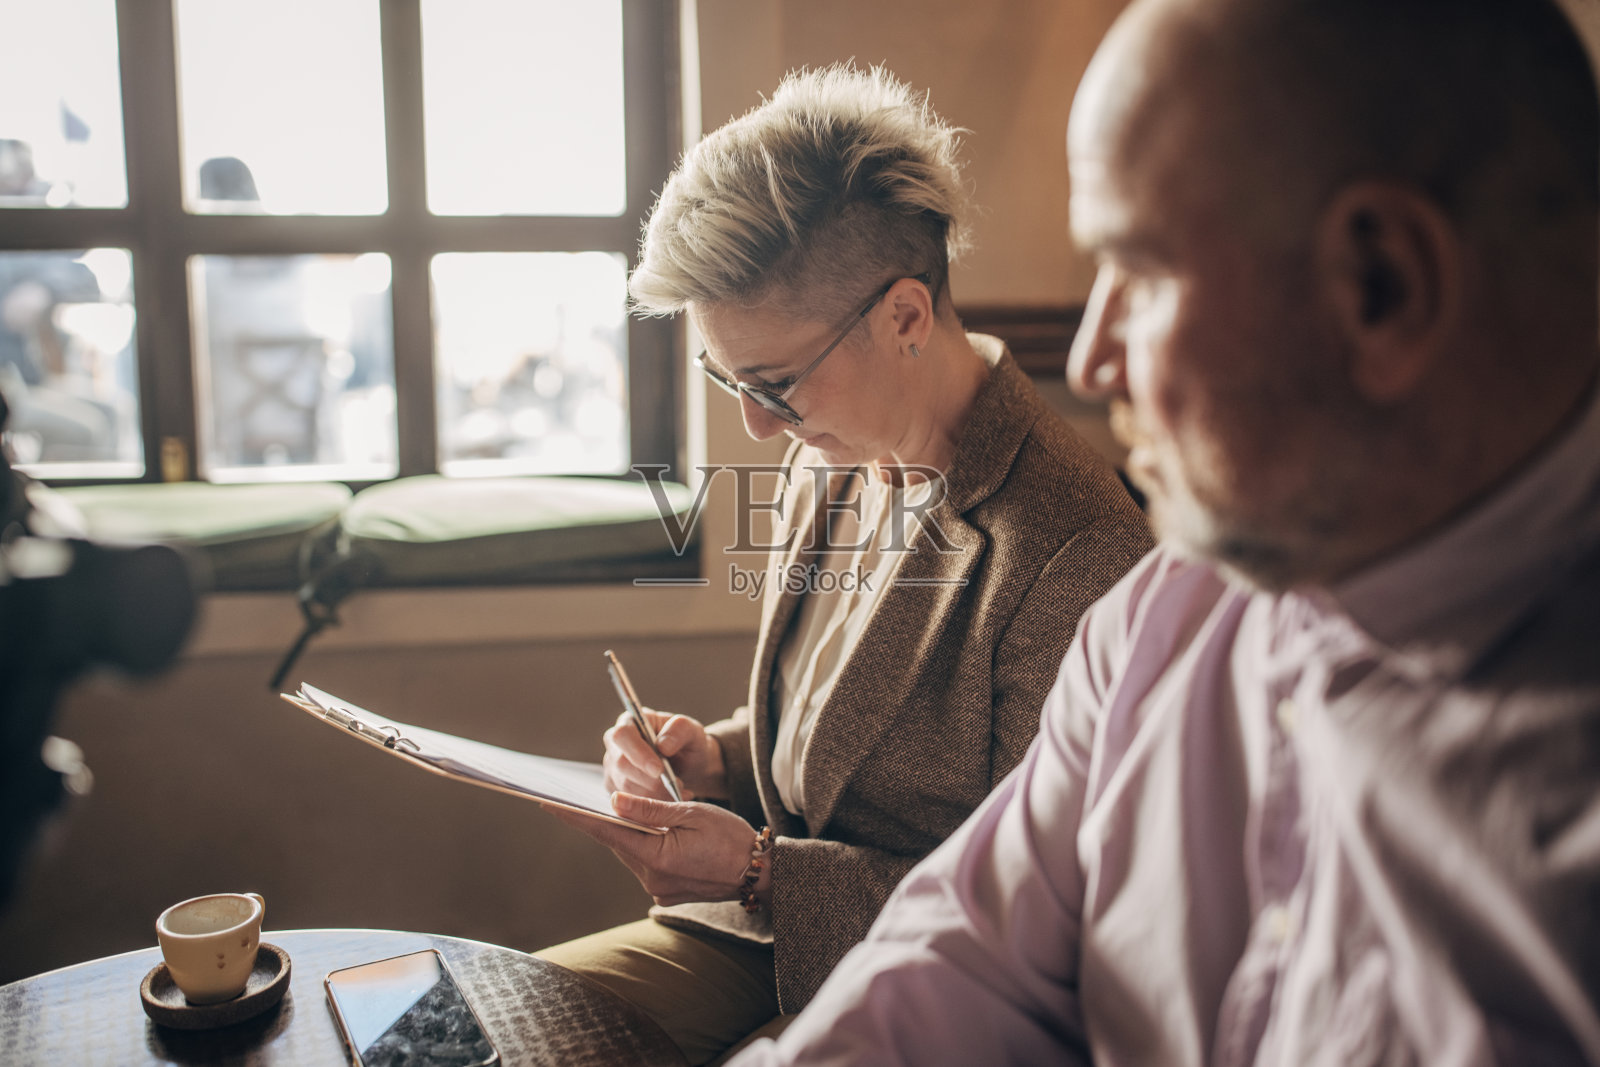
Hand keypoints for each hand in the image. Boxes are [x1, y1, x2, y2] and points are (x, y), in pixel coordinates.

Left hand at [548, 793, 756, 905]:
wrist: (760, 874)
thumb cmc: (732, 837)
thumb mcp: (692, 813)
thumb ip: (649, 809)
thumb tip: (614, 800)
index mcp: (657, 856)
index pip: (606, 830)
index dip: (576, 815)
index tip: (549, 803)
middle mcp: (652, 878)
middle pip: (617, 842)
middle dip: (602, 820)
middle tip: (577, 799)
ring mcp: (659, 890)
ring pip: (631, 853)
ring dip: (627, 834)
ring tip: (618, 811)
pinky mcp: (667, 893)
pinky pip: (645, 864)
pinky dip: (643, 846)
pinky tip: (648, 832)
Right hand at [602, 708, 726, 800]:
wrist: (689, 764)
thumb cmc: (687, 743)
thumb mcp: (692, 731)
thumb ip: (679, 730)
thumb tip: (662, 745)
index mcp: (630, 722)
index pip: (622, 735)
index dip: (638, 753)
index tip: (659, 770)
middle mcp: (615, 745)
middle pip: (621, 764)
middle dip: (649, 779)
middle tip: (676, 784)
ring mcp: (612, 768)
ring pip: (625, 787)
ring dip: (654, 793)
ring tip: (679, 790)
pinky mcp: (616, 788)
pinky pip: (629, 802)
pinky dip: (653, 804)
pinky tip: (673, 798)